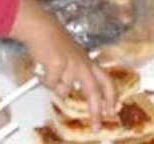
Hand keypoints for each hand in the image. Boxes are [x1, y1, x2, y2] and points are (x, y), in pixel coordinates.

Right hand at [10, 0, 115, 129]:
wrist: (41, 26)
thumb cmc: (53, 41)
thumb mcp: (71, 57)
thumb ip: (74, 74)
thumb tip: (68, 93)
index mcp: (87, 62)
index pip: (106, 81)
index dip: (111, 97)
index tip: (112, 110)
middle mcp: (82, 63)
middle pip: (94, 92)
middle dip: (95, 112)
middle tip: (96, 126)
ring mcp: (71, 64)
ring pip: (64, 89)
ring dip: (55, 84)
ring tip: (50, 69)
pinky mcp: (58, 64)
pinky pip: (51, 84)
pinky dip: (45, 79)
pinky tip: (43, 67)